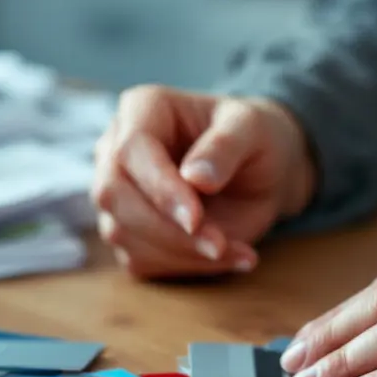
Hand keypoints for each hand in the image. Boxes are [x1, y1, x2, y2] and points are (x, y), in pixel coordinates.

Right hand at [91, 85, 315, 278]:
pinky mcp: (129, 233)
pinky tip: (228, 258)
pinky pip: (140, 260)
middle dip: (166, 229)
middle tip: (220, 245)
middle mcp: (116, 149)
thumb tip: (195, 177)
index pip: (131, 151)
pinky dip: (185, 267)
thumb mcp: (253, 129)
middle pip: (114, 196)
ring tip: (237, 252)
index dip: (160, 189)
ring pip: (122, 234)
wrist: (262, 171)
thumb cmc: (255, 138)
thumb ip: (225, 146)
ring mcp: (118, 194)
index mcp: (142, 109)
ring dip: (180, 253)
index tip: (196, 220)